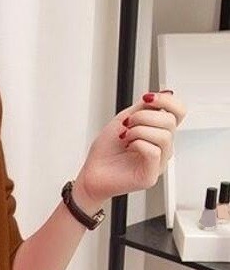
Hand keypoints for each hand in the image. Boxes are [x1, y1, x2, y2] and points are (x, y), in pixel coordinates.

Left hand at [75, 89, 187, 206]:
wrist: (91, 172)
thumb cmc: (105, 150)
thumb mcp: (124, 119)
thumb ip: (145, 107)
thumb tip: (166, 93)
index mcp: (158, 133)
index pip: (178, 112)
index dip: (167, 100)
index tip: (147, 98)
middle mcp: (162, 148)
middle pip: (170, 122)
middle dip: (145, 116)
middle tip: (126, 124)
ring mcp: (158, 163)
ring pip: (164, 136)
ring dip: (140, 131)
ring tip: (125, 137)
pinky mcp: (150, 176)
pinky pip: (154, 152)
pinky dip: (139, 144)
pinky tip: (128, 147)